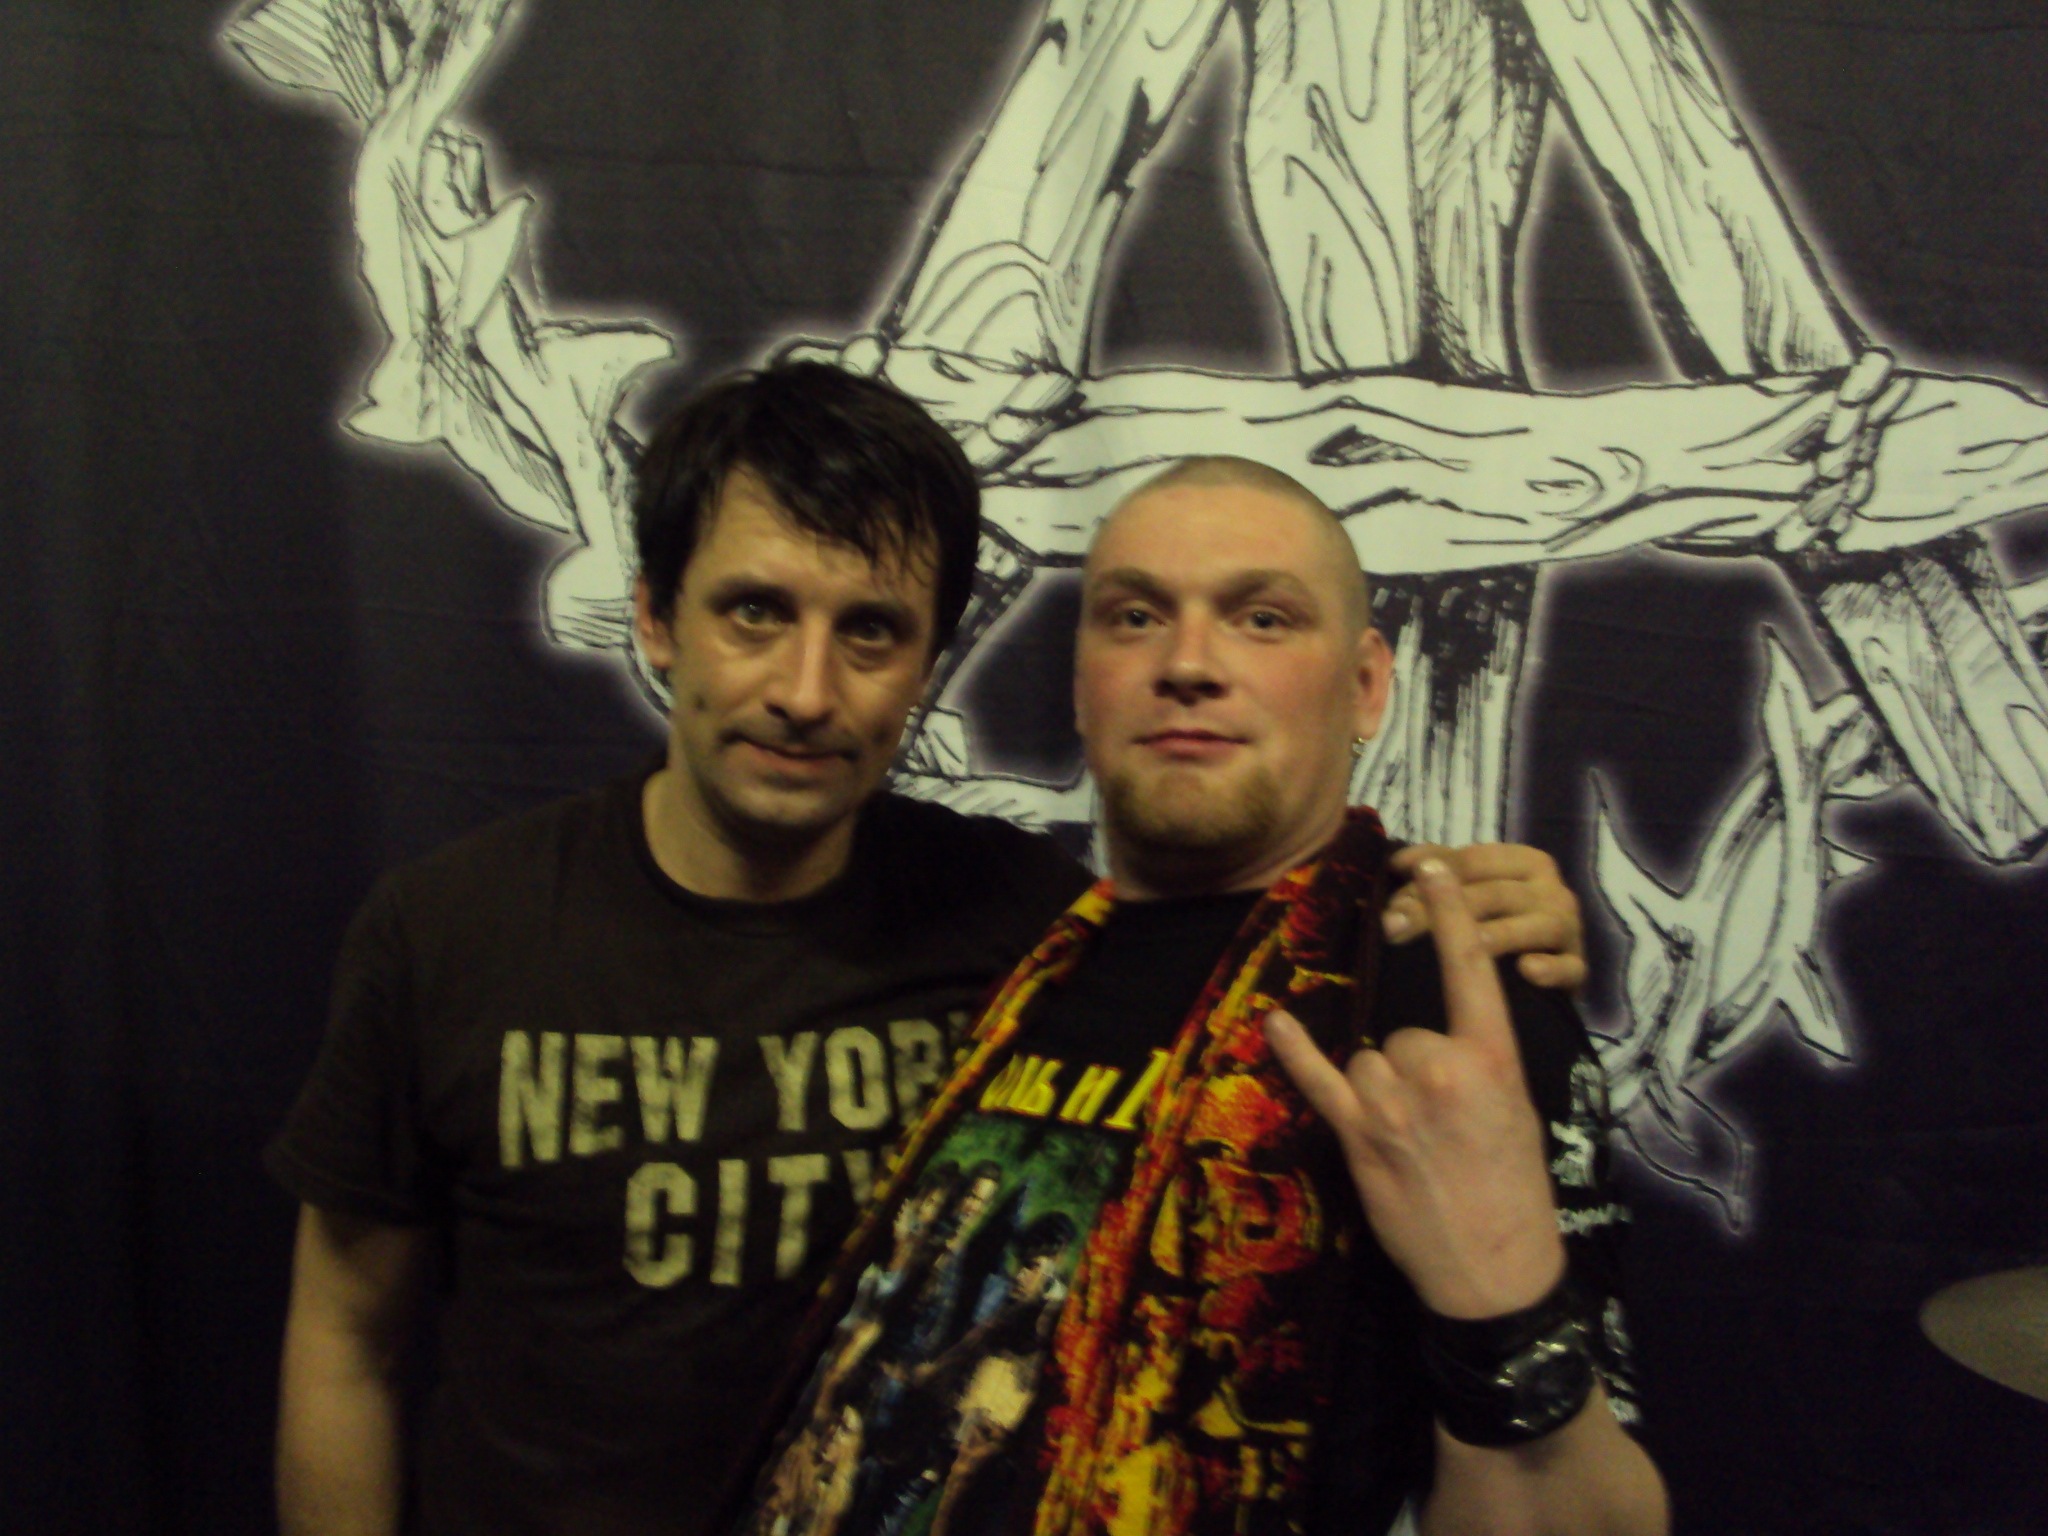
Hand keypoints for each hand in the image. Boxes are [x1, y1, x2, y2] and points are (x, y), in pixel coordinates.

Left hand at [1267, 860, 1564, 1319]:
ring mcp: (1394, 1101)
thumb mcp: (1516, 1109)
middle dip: (1415, 1067)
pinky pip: (1319, 1079)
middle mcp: (1441, 1069)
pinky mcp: (1358, 1133)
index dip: (1450, 913)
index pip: (1469, 970)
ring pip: (1367, 1058)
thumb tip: (1437, 1037)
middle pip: (1402, 1031)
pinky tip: (1275, 1023)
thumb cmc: (1513, 1188)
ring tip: (1411, 1139)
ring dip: (1380, 1089)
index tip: (1432, 867)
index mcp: (1493, 1059)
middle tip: (1441, 1122)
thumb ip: (1477, 1061)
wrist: (1494, 1269)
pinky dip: (1296, 1053)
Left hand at [1383, 843, 1584, 990]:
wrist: (1545, 972)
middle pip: (1493, 894)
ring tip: (1467, 947)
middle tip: (1399, 932)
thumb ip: (1437, 871)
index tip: (1391, 905)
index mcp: (1524, 861)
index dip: (1428, 880)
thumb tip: (1400, 864)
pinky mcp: (1580, 968)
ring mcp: (1569, 928)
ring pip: (1534, 926)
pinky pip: (1569, 967)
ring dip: (1497, 936)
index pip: (1471, 861)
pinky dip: (1550, 969)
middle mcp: (1552, 888)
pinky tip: (1526, 971)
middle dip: (1443, 913)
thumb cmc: (1499, 921)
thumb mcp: (1470, 889)